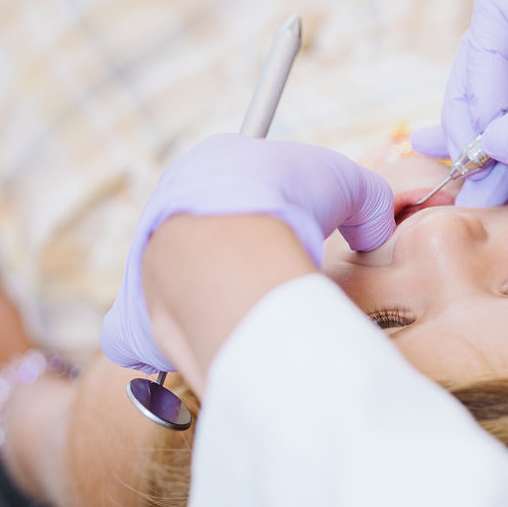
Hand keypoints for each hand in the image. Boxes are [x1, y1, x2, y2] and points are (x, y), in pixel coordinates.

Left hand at [101, 135, 394, 374]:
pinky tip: (203, 342)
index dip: (285, 204)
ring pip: (186, 277)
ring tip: (258, 304)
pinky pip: (143, 330)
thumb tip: (373, 229)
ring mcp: (147, 258)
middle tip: (283, 266)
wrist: (227, 252)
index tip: (305, 226)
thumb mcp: (350, 184)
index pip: (249, 182)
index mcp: (213, 164)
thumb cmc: (285, 205)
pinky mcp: (135, 314)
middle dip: (250, 249)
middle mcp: (170, 205)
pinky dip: (170, 339)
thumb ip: (368, 202)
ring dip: (218, 291)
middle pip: (215, 230)